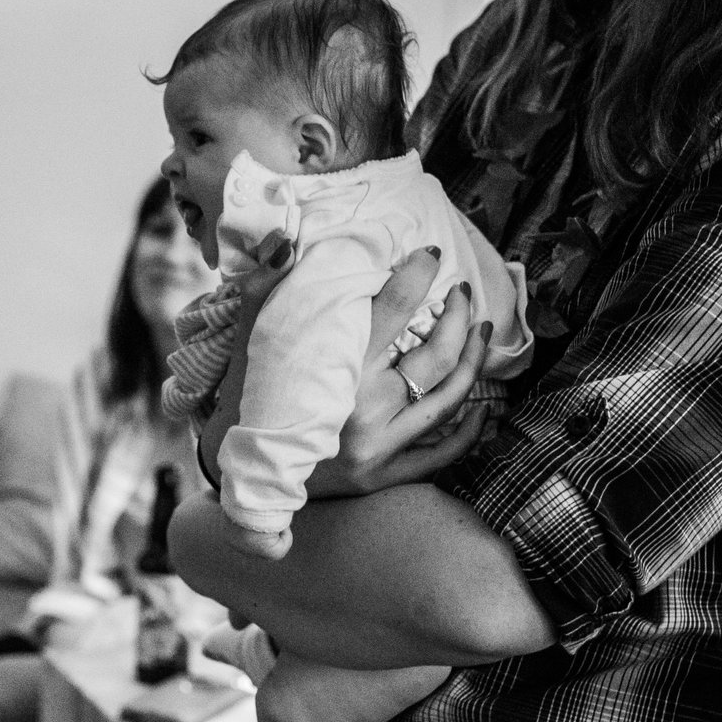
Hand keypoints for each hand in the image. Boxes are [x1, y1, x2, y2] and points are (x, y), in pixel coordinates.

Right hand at [198, 249, 498, 498]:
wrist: (238, 478)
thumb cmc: (243, 401)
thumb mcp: (249, 341)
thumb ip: (264, 289)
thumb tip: (283, 242)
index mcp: (334, 370)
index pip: (393, 309)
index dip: (418, 275)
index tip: (432, 255)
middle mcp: (362, 410)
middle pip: (435, 354)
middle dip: (458, 316)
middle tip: (462, 292)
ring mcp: (377, 449)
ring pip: (448, 399)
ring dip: (472, 360)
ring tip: (479, 331)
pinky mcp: (383, 478)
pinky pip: (442, 454)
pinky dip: (470, 431)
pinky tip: (484, 407)